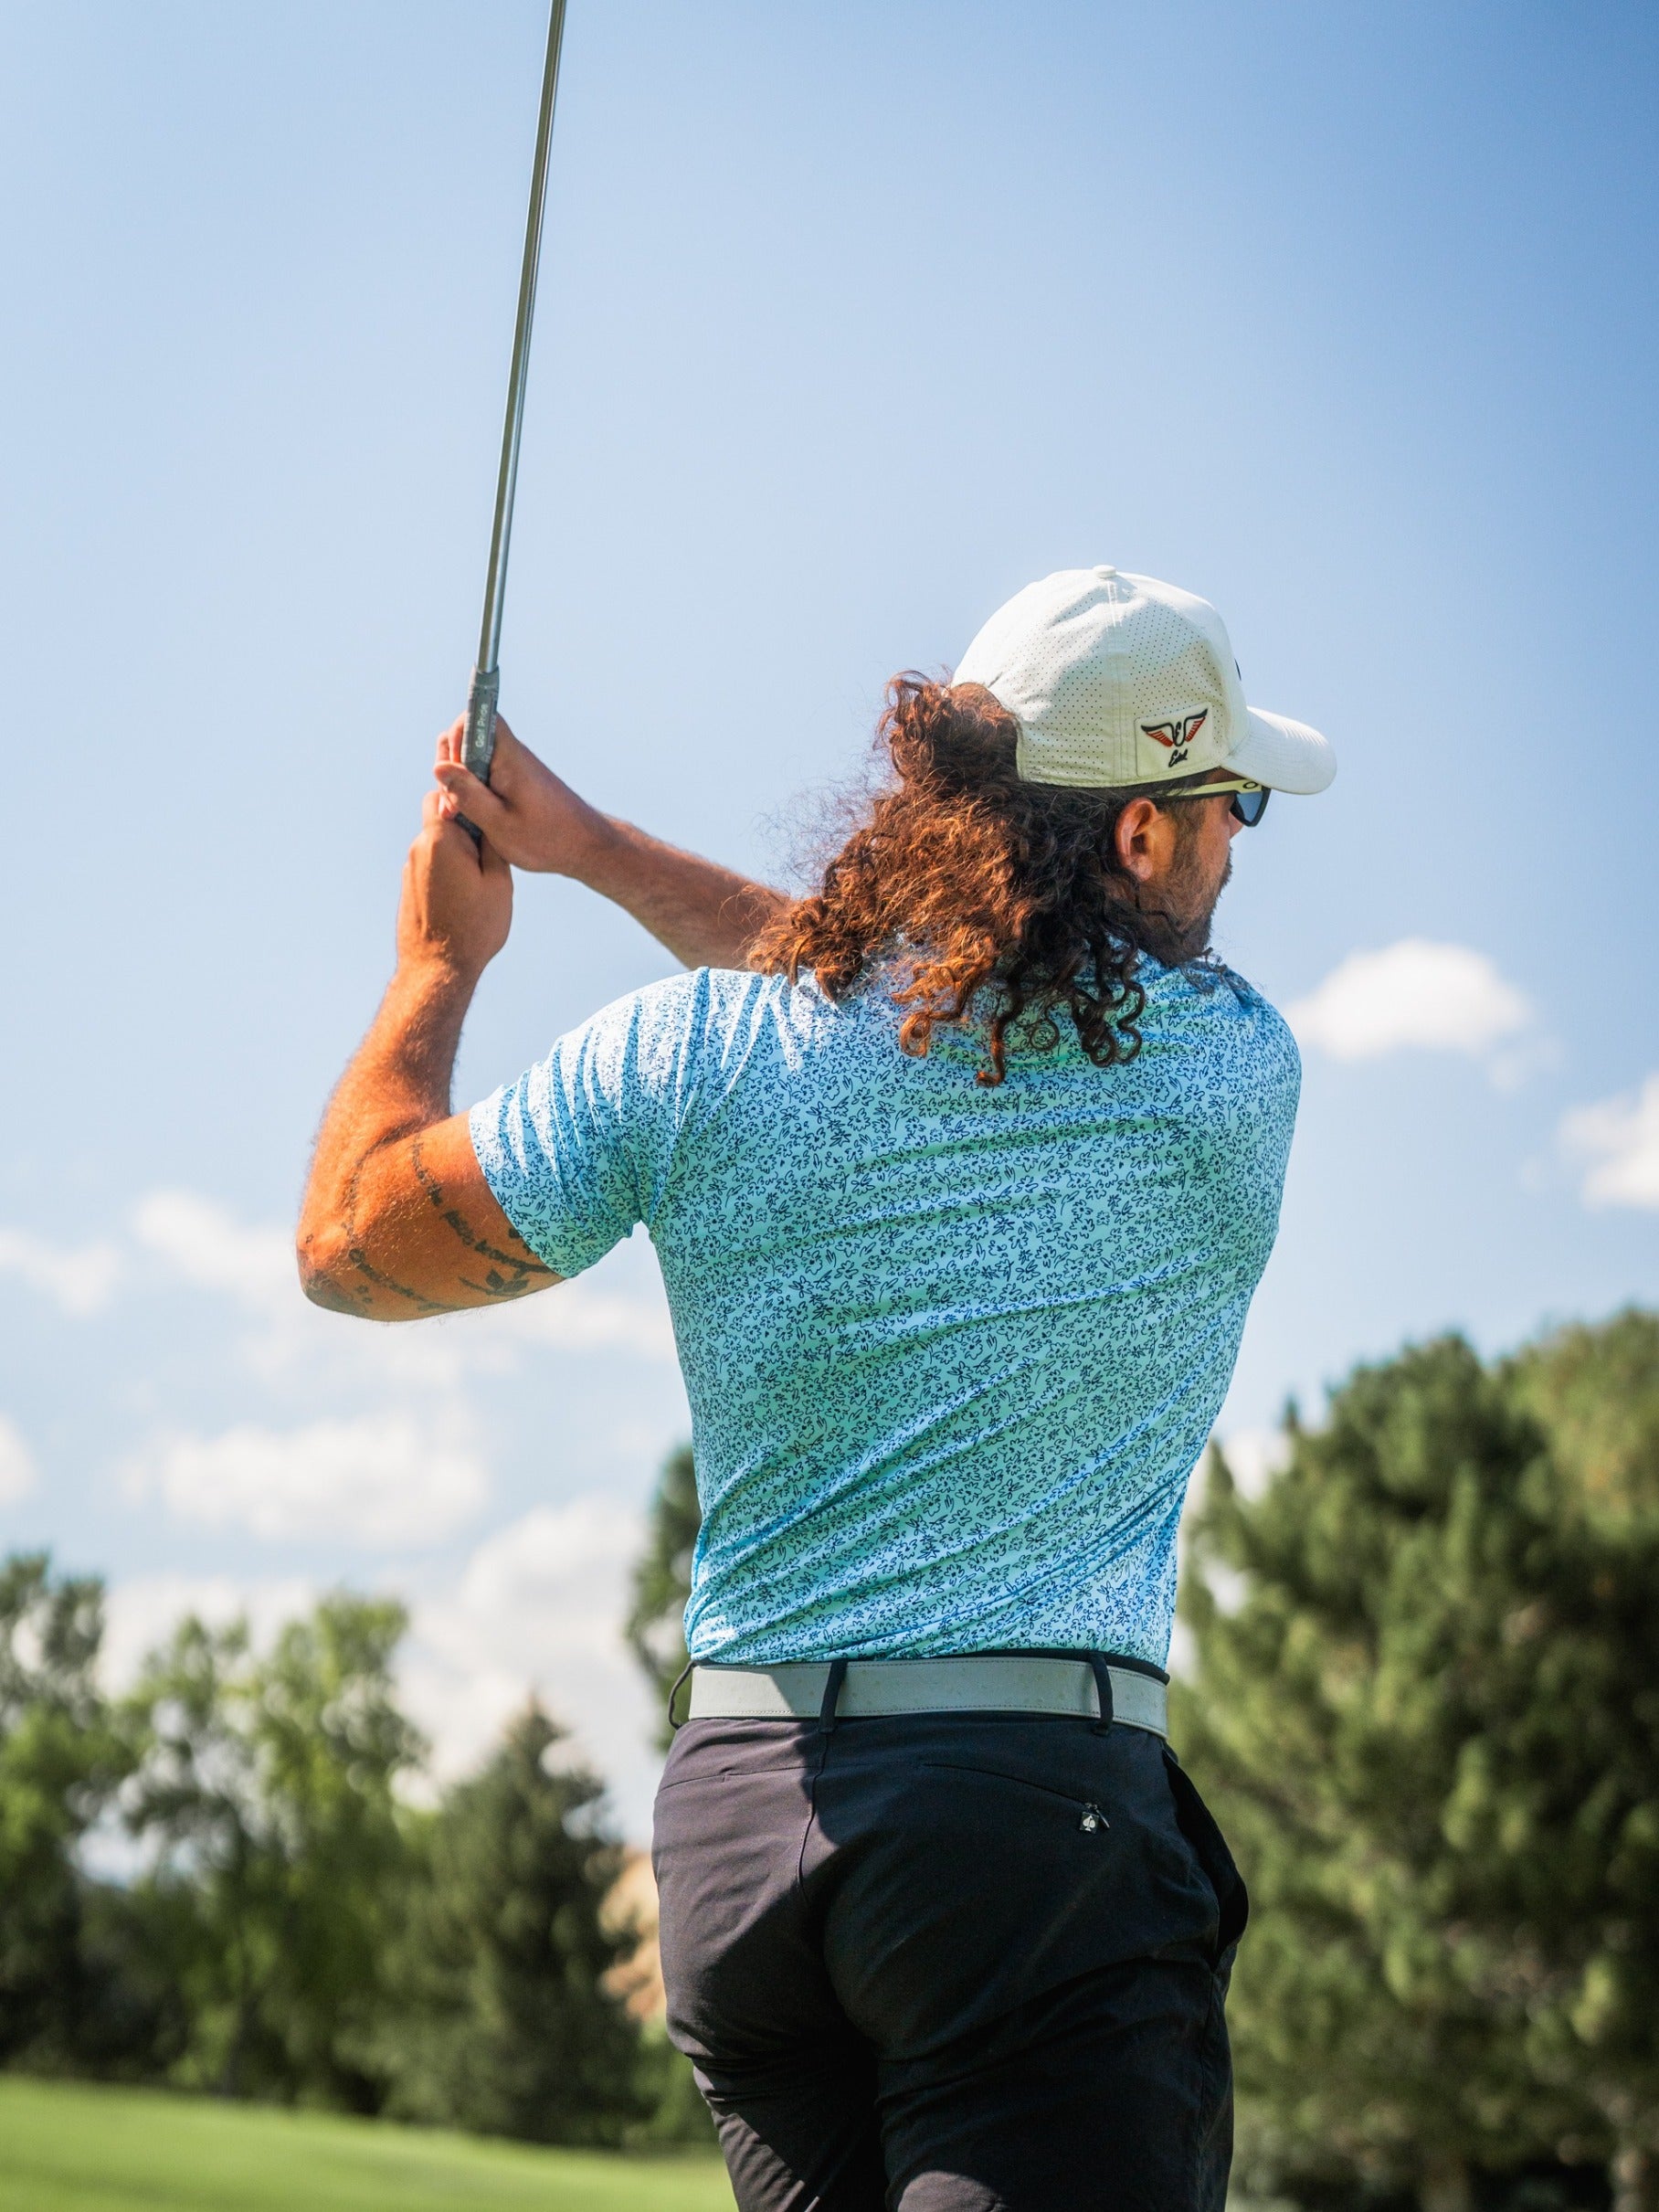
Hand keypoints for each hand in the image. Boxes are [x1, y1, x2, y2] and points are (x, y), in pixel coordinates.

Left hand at [396, 790, 512, 979]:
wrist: (438, 968)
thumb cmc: (474, 927)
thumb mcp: (499, 883)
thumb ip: (492, 843)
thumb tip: (486, 820)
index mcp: (441, 839)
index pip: (447, 795)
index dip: (468, 797)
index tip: (488, 810)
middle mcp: (419, 849)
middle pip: (440, 816)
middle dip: (463, 824)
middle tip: (489, 850)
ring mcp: (410, 868)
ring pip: (437, 842)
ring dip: (457, 850)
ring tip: (479, 880)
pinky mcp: (408, 886)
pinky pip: (431, 865)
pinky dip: (447, 870)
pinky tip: (464, 896)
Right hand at [432, 714, 610, 877]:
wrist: (586, 846)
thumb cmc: (547, 839)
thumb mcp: (500, 824)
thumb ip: (468, 794)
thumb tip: (439, 767)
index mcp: (509, 756)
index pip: (475, 717)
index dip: (455, 739)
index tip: (454, 773)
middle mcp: (510, 755)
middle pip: (465, 739)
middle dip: (449, 767)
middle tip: (452, 806)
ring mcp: (512, 768)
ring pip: (471, 760)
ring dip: (459, 785)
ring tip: (459, 816)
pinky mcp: (514, 782)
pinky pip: (482, 775)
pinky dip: (472, 793)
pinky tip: (474, 819)